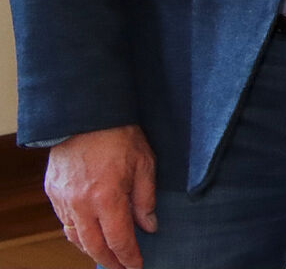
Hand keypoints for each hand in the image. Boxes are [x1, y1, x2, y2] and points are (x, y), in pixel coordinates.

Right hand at [45, 125, 157, 268]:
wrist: (87, 114)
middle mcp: (81, 203)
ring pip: (74, 237)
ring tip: (106, 254)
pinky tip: (88, 234)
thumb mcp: (145, 163)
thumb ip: (146, 199)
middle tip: (122, 267)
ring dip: (91, 249)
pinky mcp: (53, 192)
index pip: (119, 239)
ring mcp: (64, 199)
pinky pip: (64, 222)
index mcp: (107, 197)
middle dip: (109, 260)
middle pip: (94, 245)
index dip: (129, 256)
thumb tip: (150, 226)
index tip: (137, 266)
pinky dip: (76, 233)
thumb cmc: (120, 135)